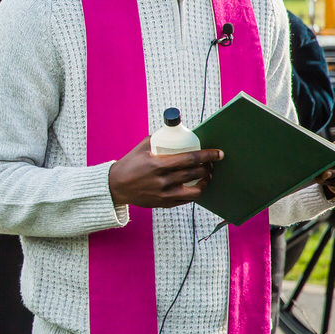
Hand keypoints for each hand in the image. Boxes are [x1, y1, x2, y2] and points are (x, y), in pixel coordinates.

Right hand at [108, 137, 223, 208]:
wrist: (115, 186)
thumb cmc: (129, 164)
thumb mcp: (142, 148)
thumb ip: (158, 139)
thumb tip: (174, 130)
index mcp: (158, 164)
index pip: (190, 159)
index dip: (208, 155)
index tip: (219, 153)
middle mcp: (163, 180)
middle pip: (196, 173)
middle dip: (209, 167)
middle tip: (212, 163)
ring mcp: (164, 194)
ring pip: (196, 190)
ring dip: (205, 182)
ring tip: (206, 176)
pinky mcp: (164, 203)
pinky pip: (187, 200)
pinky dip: (195, 192)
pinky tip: (196, 186)